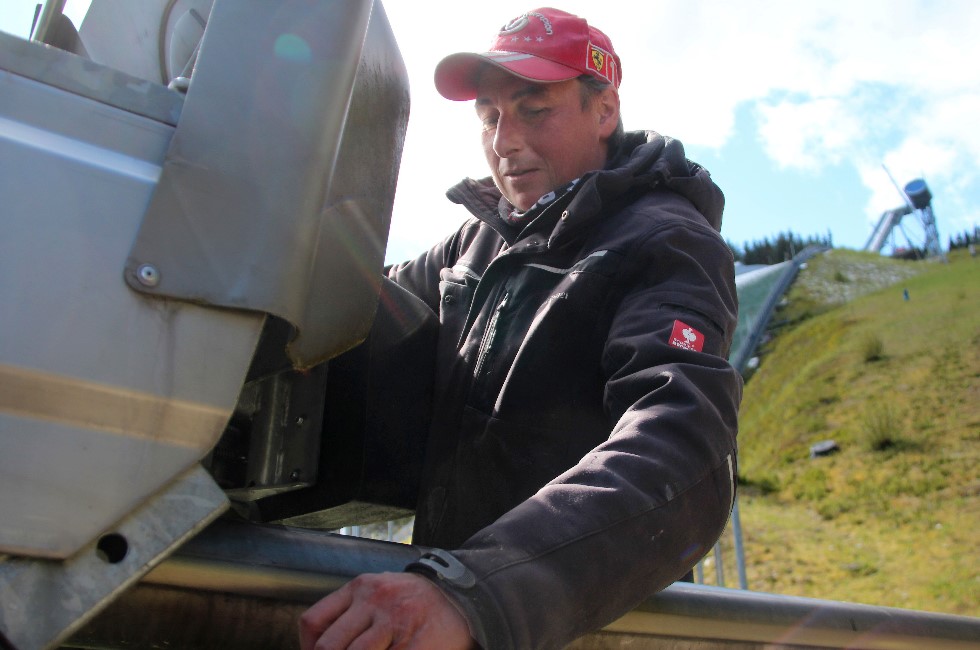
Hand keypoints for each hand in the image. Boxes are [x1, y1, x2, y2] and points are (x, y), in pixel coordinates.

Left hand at [298, 572, 473, 649]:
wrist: (461, 598)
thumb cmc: (415, 601)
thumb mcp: (378, 594)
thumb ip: (351, 613)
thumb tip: (320, 645)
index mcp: (360, 588)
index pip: (314, 621)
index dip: (308, 648)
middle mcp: (374, 600)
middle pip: (329, 646)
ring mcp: (395, 621)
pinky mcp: (415, 643)